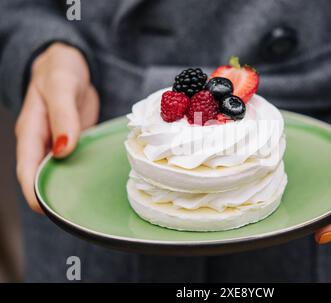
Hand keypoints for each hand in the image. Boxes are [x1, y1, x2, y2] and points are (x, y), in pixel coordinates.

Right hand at [15, 43, 98, 212]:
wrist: (70, 64)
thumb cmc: (59, 71)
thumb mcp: (61, 87)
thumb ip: (62, 116)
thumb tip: (63, 149)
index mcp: (31, 130)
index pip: (26, 167)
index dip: (32, 190)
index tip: (44, 209)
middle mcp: (43, 141)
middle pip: (42, 176)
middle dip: (52, 195)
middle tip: (72, 216)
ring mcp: (59, 143)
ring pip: (60, 171)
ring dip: (69, 187)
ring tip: (86, 206)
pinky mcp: (75, 141)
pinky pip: (76, 161)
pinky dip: (83, 172)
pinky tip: (97, 183)